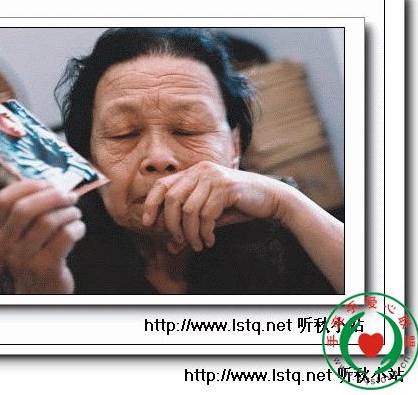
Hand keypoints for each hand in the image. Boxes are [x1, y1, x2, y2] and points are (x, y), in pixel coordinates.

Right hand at [0, 179, 85, 292]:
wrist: (41, 289)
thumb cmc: (36, 251)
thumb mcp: (23, 232)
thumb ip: (31, 208)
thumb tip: (54, 182)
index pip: (5, 199)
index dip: (29, 186)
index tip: (49, 184)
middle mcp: (5, 244)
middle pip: (25, 209)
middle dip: (53, 196)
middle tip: (70, 196)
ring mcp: (23, 258)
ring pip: (48, 221)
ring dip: (69, 212)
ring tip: (75, 213)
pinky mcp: (45, 267)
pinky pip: (65, 236)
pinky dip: (77, 227)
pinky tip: (79, 228)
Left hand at [142, 161, 284, 251]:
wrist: (270, 198)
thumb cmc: (237, 206)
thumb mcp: (209, 217)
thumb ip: (189, 227)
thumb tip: (171, 247)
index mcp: (193, 173)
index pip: (162, 185)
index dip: (150, 204)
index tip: (147, 223)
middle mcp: (201, 171)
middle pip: (172, 199)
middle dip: (172, 225)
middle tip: (180, 241)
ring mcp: (214, 177)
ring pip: (189, 210)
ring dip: (191, 233)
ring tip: (199, 244)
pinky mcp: (227, 187)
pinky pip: (206, 214)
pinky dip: (205, 232)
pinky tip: (210, 240)